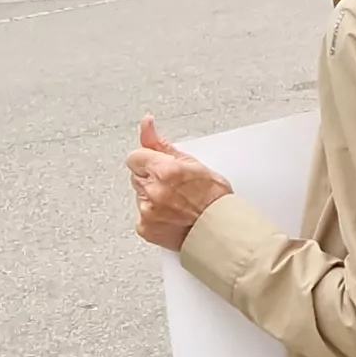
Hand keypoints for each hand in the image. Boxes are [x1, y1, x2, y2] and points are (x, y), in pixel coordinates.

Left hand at [127, 113, 234, 249]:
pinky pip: (141, 215)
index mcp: (164, 170)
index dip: (148, 159)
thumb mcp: (192, 163)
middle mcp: (153, 190)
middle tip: (174, 184)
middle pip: (136, 175)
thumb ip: (161, 144)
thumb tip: (146, 125)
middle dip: (151, 176)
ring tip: (176, 202)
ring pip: (139, 195)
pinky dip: (153, 215)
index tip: (159, 164)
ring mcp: (148, 211)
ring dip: (152, 195)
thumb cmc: (214, 199)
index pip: (135, 156)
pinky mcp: (145, 228)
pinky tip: (171, 215)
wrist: (220, 231)